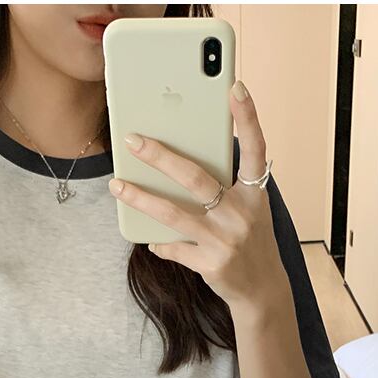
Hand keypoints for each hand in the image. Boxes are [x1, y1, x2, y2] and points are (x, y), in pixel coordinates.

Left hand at [108, 79, 288, 314]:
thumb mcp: (250, 209)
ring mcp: (225, 240)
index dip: (247, 118)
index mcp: (255, 194)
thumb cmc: (249, 239)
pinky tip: (148, 238)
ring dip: (140, 198)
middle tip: (133, 140)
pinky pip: (172, 246)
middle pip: (195, 178)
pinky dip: (158, 242)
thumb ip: (226, 186)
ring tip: (117, 185)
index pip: (255, 149)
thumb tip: (178, 164)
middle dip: (160, 157)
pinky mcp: (210, 264)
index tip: (234, 87)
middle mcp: (241, 214)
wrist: (261, 289)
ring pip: (173, 213)